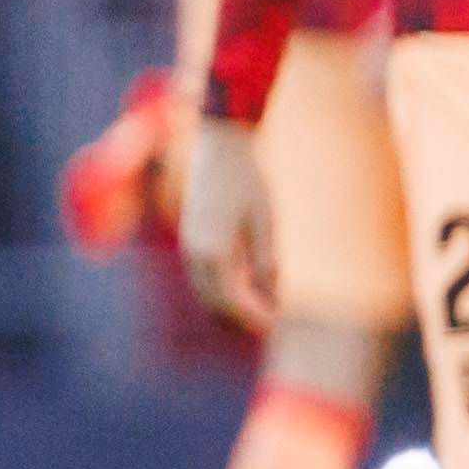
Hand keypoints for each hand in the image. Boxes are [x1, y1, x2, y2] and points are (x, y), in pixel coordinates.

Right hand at [178, 115, 275, 331]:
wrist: (221, 141)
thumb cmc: (249, 178)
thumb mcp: (266, 222)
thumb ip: (267, 263)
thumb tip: (273, 299)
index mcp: (213, 253)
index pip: (232, 304)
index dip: (256, 319)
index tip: (278, 327)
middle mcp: (194, 254)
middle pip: (215, 304)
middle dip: (242, 318)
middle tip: (272, 325)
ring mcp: (190, 243)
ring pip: (207, 290)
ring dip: (231, 304)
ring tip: (263, 308)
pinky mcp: (193, 234)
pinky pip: (205, 274)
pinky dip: (224, 287)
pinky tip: (248, 283)